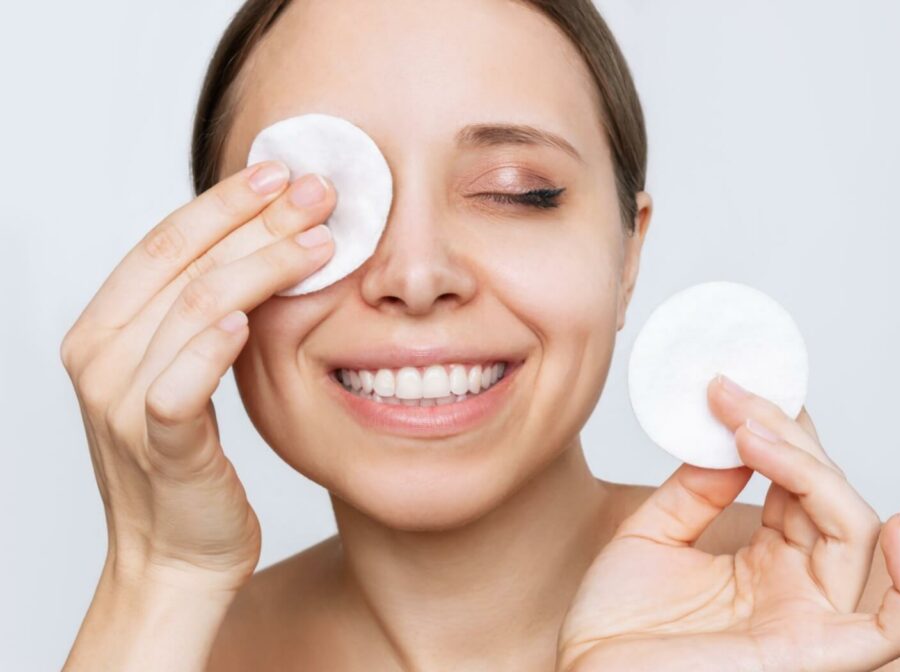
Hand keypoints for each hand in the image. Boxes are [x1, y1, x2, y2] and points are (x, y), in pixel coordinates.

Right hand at [59, 163, 335, 591]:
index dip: (224, 202)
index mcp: (104, 330)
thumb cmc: (189, 462)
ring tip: (321, 242)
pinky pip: (178, 387)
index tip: (280, 170)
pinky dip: (211, 349)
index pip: (165, 243)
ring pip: (193, 309)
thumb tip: (263, 243)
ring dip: (260, 267)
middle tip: (318, 191)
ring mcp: (122, 403)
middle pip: (184, 264)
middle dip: (256, 219)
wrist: (177, 558)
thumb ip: (203, 315)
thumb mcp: (187, 373)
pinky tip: (249, 320)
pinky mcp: (159, 448)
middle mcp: (101, 358)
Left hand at [557, 375, 899, 671]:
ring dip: (809, 469)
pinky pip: (893, 631)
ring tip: (750, 431)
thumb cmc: (615, 629)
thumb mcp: (650, 536)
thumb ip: (695, 490)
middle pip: (828, 498)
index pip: (798, 487)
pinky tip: (899, 525)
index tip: (734, 389)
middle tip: (735, 396)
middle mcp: (795, 590)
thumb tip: (737, 436)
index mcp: (765, 565)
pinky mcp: (813, 655)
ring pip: (853, 532)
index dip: (777, 433)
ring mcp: (808, 621)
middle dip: (786, 437)